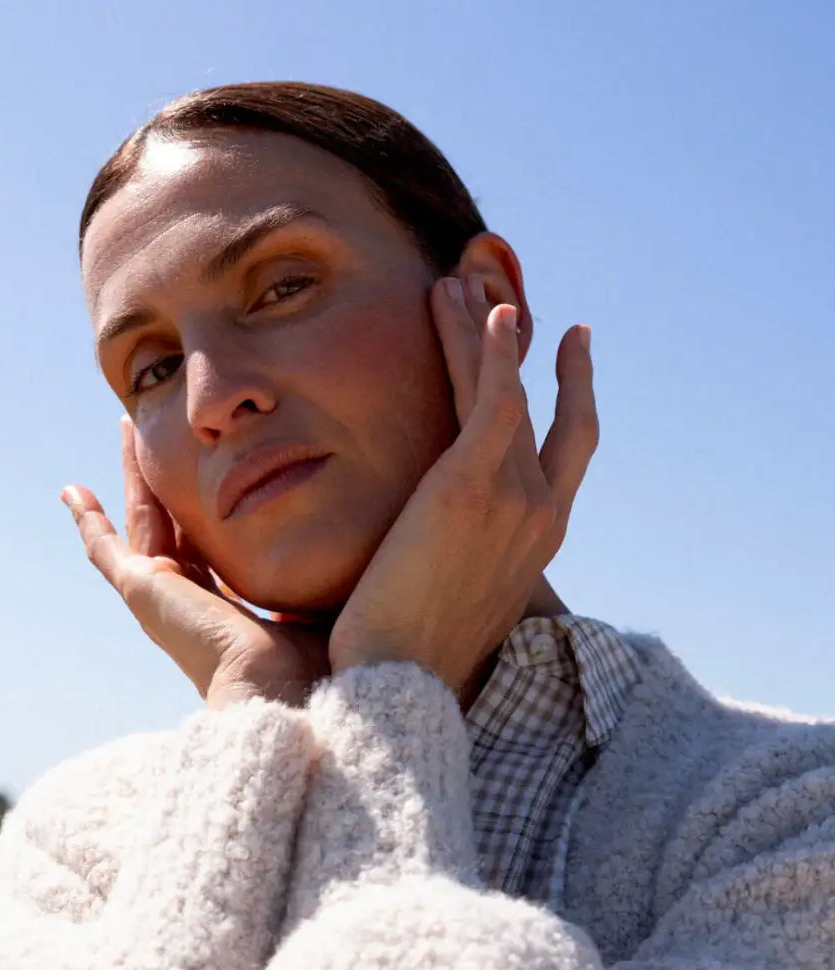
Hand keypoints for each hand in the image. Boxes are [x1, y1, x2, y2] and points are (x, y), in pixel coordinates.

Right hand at [61, 417, 330, 708]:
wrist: (283, 690)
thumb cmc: (314, 659)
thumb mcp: (318, 598)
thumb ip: (319, 570)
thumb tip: (352, 542)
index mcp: (226, 606)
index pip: (210, 548)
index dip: (204, 513)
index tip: (206, 482)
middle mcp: (189, 599)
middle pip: (171, 522)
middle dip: (165, 478)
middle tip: (156, 436)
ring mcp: (161, 596)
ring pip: (142, 520)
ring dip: (133, 476)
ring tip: (126, 429)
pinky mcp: (143, 591)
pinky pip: (107, 550)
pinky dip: (89, 523)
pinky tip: (71, 493)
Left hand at [328, 276, 597, 699]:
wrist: (401, 684)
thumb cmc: (414, 654)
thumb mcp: (456, 602)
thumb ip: (463, 562)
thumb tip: (436, 554)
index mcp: (539, 543)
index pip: (566, 457)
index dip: (571, 402)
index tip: (563, 361)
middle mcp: (543, 514)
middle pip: (553, 413)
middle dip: (540, 356)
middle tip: (518, 304)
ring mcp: (515, 496)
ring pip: (510, 392)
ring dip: (489, 333)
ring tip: (461, 282)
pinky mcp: (472, 483)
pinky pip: (494, 397)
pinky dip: (494, 349)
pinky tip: (483, 309)